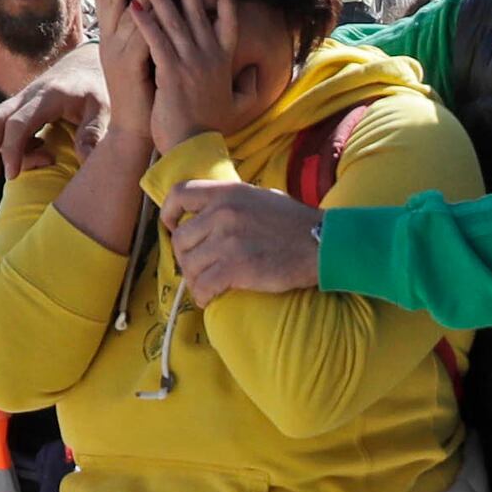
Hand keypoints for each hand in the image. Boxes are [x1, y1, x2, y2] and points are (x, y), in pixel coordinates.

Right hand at [0, 43, 109, 180]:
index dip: (12, 151)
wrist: (87, 62)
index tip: (12, 175)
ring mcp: (22, 99)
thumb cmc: (97, 86)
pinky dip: (9, 142)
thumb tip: (87, 162)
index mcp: (48, 97)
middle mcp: (29, 95)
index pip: (19, 124)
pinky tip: (35, 152)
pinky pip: (5, 124)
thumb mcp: (103, 108)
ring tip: (11, 172)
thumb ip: (94, 132)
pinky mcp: (22, 105)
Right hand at [94, 0, 158, 151]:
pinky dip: (147, 16)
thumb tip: (156, 6)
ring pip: (125, 12)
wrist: (133, 130)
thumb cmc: (143, 93)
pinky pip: (139, 35)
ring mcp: (117, 53)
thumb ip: (144, 32)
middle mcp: (110, 41)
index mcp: (113, 37)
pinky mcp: (129, 67)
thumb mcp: (141, 57)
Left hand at [135, 0, 242, 147]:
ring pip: (173, 20)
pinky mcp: (170, 71)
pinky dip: (144, 19)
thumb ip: (247, 86)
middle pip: (198, 11)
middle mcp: (209, 56)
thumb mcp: (234, 104)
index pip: (227, 20)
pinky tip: (133, 4)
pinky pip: (155, 39)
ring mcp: (190, 62)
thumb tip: (256, 74)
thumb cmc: (209, 128)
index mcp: (224, 61)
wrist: (193, 148)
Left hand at [162, 178, 324, 302]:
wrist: (323, 243)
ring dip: (195, 280)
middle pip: (180, 238)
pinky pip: (203, 286)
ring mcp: (227, 240)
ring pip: (189, 265)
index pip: (180, 194)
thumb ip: (232, 201)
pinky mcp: (235, 268)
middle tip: (198, 267)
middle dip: (185, 257)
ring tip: (207, 286)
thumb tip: (209, 212)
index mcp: (228, 192)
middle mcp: (223, 213)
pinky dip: (203, 296)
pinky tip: (212, 299)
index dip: (169, 212)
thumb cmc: (296, 223)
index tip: (171, 226)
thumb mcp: (261, 197)